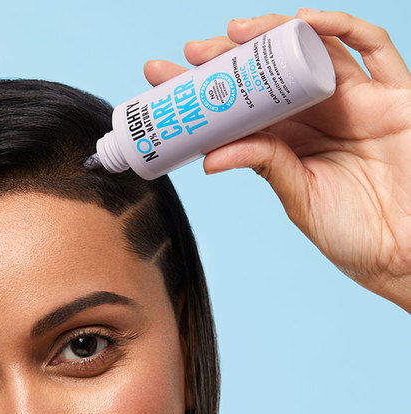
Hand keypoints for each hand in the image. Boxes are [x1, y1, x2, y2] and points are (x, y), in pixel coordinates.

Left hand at [144, 9, 410, 311]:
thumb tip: (210, 156)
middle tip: (193, 53)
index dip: (206, 90)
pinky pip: (372, 49)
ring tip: (233, 33)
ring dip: (273, 35)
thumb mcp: (298, 197)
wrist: (403, 252)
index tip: (166, 80)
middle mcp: (317, 117)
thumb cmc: (352, 232)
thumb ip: (265, 167)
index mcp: (290, 142)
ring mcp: (355, 102)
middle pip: (269, 74)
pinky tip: (303, 22)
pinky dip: (339, 29)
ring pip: (311, 52)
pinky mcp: (393, 97)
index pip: (242, 106)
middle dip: (229, 58)